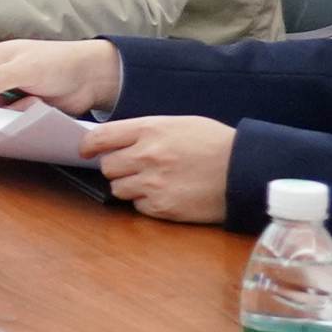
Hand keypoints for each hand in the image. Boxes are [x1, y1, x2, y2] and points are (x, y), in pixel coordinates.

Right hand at [0, 38, 123, 114]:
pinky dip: (17, 118)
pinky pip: (6, 120)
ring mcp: (3, 95)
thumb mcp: (28, 67)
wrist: (89, 77)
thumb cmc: (58, 62)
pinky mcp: (16, 109)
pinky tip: (34, 107)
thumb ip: (1, 77)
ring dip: (4, 115)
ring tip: (28, 103)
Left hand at [84, 115, 236, 223]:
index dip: (88, 146)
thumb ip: (146, 131)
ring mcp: (153, 183)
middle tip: (135, 168)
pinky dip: (147, 202)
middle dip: (117, 168)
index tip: (86, 151)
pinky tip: (167, 193)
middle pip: (107, 166)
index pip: (100, 137)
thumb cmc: (215, 144)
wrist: (245, 170)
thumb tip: (116, 140)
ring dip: (130, 186)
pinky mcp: (162, 207)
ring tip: (154, 181)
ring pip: (119, 189)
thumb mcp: (179, 124)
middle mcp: (146, 156)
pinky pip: (138, 206)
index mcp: (149, 130)